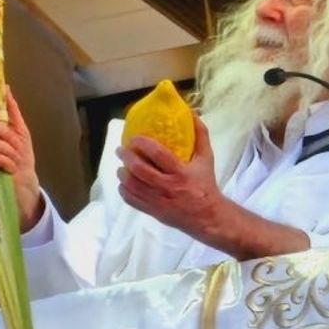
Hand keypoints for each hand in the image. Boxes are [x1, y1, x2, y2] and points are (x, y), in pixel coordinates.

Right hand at [0, 88, 42, 230]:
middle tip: (15, 146)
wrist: (24, 181)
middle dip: (6, 136)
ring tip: (14, 159)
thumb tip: (6, 88)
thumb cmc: (21, 157)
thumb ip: (12, 110)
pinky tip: (9, 167)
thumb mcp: (20, 130)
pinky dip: (4, 161)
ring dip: (8, 151)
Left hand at [117, 113, 309, 259]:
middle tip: (121, 150)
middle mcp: (168, 187)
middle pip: (140, 170)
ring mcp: (158, 201)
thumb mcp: (207, 158)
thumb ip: (200, 135)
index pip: (157, 154)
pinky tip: (124, 183)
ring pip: (132, 186)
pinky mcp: (153, 212)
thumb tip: (191, 113)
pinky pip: (132, 201)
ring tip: (122, 166)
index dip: (142, 144)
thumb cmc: (205, 184)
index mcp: (181, 173)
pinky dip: (124, 190)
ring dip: (123, 173)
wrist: (207, 216)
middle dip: (127, 157)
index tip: (134, 138)